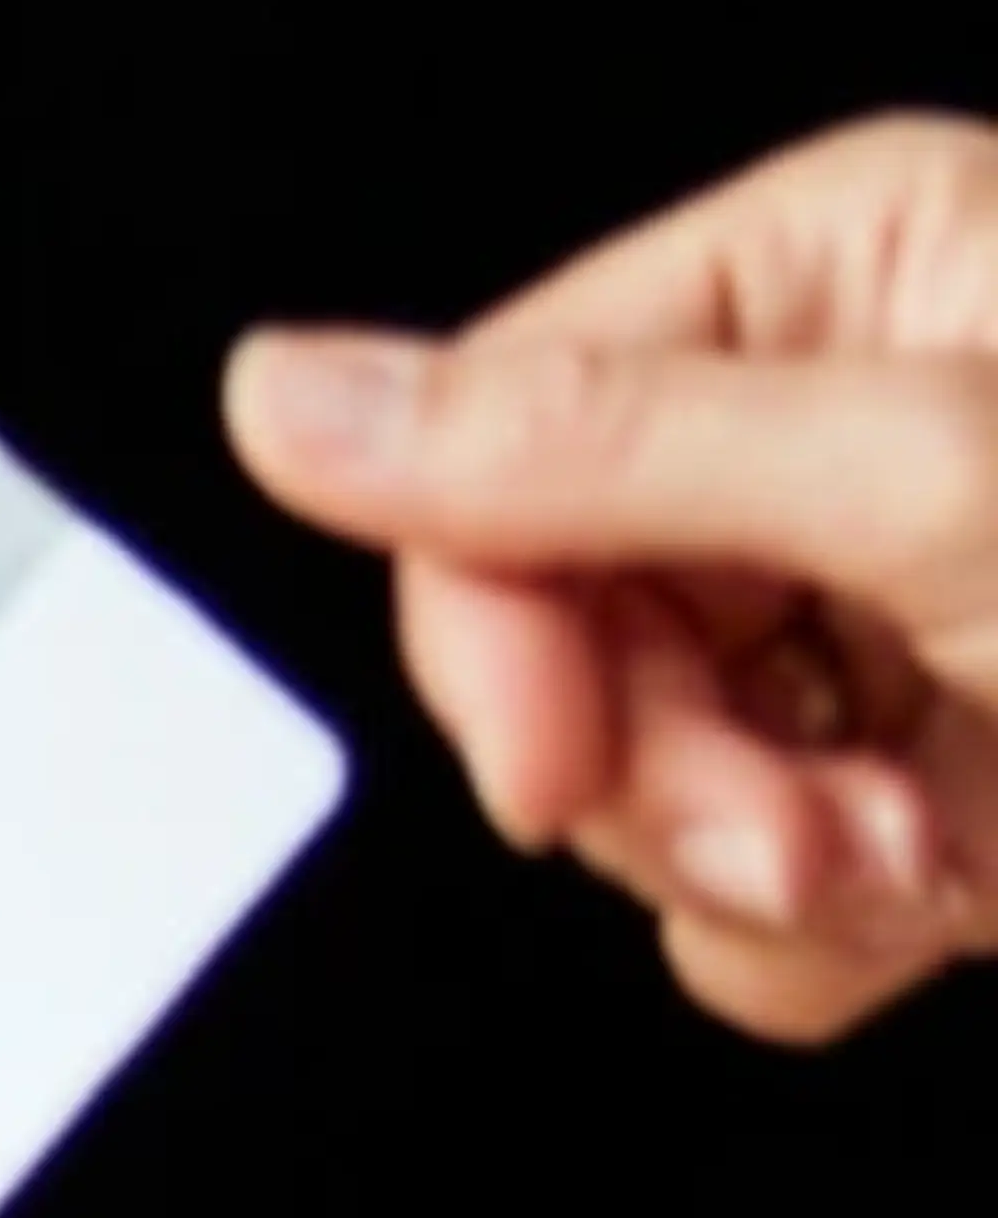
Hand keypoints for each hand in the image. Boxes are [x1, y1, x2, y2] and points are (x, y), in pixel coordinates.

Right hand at [224, 109, 997, 1042]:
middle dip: (663, 780)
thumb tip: (286, 396)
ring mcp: (878, 620)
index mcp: (825, 279)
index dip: (508, 631)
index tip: (562, 759)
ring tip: (914, 864)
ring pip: (632, 785)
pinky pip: (739, 892)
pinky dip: (824, 938)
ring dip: (755, 877)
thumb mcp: (936, 478)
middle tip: (800, 833)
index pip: (499, 450)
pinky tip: (948, 898)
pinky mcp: (921, 781)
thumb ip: (590, 446)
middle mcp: (832, 435)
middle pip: (550, 638)